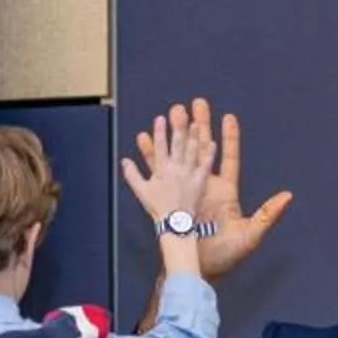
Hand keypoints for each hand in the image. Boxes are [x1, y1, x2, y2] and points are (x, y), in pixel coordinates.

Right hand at [117, 104, 212, 225]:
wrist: (175, 225)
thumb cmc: (158, 210)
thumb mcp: (141, 192)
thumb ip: (132, 175)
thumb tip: (124, 161)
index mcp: (161, 171)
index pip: (159, 147)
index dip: (159, 132)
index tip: (160, 118)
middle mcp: (175, 170)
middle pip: (177, 144)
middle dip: (178, 127)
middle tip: (180, 112)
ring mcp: (189, 175)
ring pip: (192, 151)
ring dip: (194, 136)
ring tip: (196, 123)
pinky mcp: (200, 182)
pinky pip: (205, 166)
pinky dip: (209, 155)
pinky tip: (212, 144)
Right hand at [139, 97, 292, 279]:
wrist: (197, 271)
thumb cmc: (225, 257)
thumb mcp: (250, 236)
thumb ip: (268, 215)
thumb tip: (288, 196)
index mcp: (226, 192)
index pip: (229, 158)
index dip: (229, 138)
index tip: (228, 116)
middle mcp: (206, 187)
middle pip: (202, 148)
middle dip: (199, 125)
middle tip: (194, 104)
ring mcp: (186, 191)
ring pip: (180, 155)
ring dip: (175, 135)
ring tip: (170, 114)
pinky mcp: (170, 199)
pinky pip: (159, 173)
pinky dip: (151, 157)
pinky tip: (146, 140)